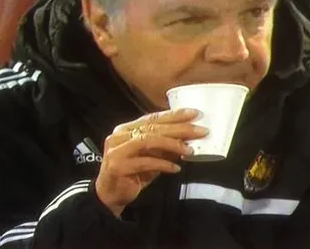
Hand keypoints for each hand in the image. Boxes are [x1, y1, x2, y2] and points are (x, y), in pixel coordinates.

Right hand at [94, 108, 208, 216]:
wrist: (109, 195)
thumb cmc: (131, 174)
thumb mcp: (150, 158)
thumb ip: (164, 149)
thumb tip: (188, 140)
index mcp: (127, 129)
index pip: (153, 118)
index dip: (174, 115)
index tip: (195, 114)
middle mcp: (120, 136)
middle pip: (153, 128)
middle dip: (179, 128)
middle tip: (200, 130)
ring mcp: (117, 150)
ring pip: (148, 140)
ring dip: (172, 144)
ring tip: (190, 150)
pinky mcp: (119, 166)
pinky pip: (145, 162)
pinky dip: (163, 164)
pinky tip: (176, 168)